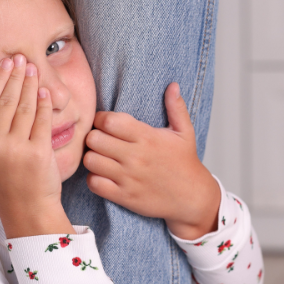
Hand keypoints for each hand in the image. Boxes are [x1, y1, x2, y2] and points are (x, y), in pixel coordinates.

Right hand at [0, 55, 73, 237]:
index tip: (5, 64)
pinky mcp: (38, 153)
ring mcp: (16, 148)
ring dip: (30, 84)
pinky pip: (41, 121)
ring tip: (35, 69)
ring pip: (24, 107)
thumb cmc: (0, 184)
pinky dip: (44, 104)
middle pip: (6, 101)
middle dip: (15, 76)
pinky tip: (45, 91)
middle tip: (22, 58)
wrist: (26, 209)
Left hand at [83, 82, 220, 239]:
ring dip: (93, 157)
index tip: (107, 123)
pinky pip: (94, 184)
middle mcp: (136, 157)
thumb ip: (176, 107)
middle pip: (94, 139)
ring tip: (102, 157)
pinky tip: (104, 175)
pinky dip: (94, 179)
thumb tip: (173, 85)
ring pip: (90, 161)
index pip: (108, 121)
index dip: (102, 119)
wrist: (192, 198)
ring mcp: (128, 178)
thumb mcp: (185, 133)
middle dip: (94, 137)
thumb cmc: (185, 163)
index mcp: (147, 137)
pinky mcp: (124, 196)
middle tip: (101, 140)